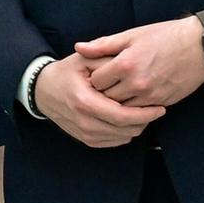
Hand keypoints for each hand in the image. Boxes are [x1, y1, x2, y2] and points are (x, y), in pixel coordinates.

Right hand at [32, 53, 166, 148]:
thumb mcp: (84, 60)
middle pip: (126, 129)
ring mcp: (84, 133)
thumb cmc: (66, 72)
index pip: (122, 115)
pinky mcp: (85, 139)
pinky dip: (125, 133)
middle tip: (155, 109)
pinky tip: (128, 120)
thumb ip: (107, 61)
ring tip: (143, 113)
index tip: (160, 107)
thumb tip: (133, 67)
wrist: (43, 90)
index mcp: (85, 101)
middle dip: (145, 120)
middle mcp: (84, 122)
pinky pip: (114, 142)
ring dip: (136, 127)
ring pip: (122, 137)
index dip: (145, 114)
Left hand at [75, 17, 203, 107]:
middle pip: (106, 98)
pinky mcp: (161, 102)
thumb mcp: (132, 35)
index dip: (92, 78)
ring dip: (116, 104)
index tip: (93, 75)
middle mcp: (136, 83)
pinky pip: (139, 112)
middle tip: (99, 88)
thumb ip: (103, 44)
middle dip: (101, 94)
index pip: (96, 81)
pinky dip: (132, 108)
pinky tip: (131, 99)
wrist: (200, 46)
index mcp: (126, 64)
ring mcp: (150, 95)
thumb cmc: (165, 36)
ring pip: (121, 109)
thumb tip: (79, 48)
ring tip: (114, 94)